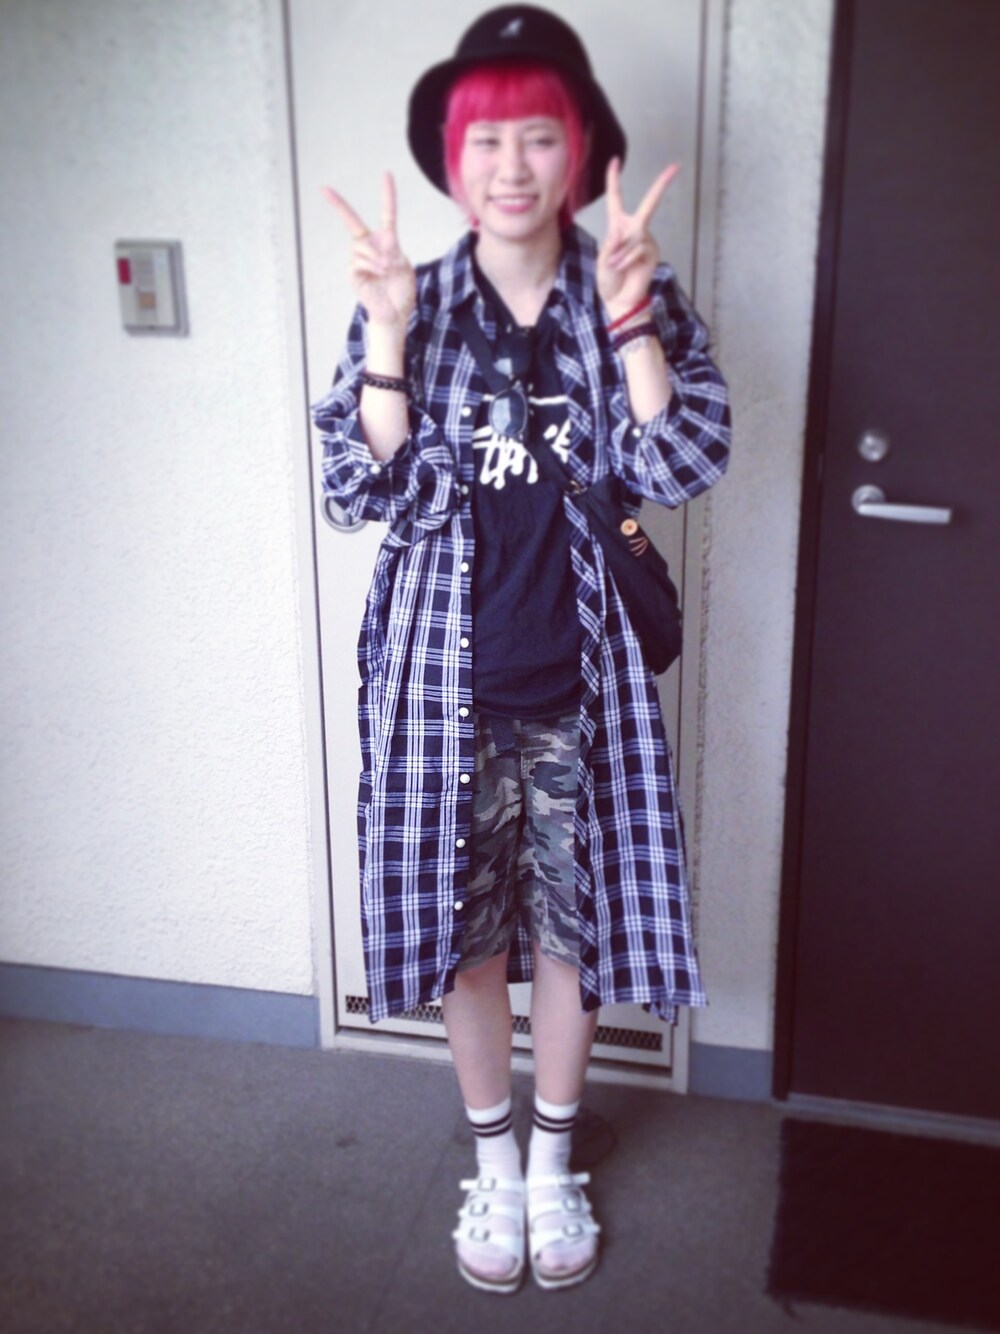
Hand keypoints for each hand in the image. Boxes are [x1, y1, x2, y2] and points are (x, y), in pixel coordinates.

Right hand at [322, 172, 415, 330]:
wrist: (395, 313)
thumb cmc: (401, 291)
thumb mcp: (404, 266)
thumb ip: (393, 252)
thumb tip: (376, 251)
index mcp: (386, 241)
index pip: (386, 213)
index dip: (387, 194)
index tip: (386, 174)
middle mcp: (369, 245)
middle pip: (351, 220)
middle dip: (337, 203)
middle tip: (324, 189)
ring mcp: (358, 258)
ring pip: (361, 245)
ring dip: (376, 256)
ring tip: (385, 270)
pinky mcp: (352, 272)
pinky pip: (358, 260)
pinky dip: (371, 265)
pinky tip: (378, 274)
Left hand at [597, 158, 679, 318]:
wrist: (620, 301)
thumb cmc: (609, 281)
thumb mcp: (602, 262)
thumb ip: (609, 246)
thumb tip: (619, 233)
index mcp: (617, 226)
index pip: (616, 198)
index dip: (614, 179)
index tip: (615, 160)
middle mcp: (634, 229)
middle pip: (650, 203)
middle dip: (662, 185)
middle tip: (675, 167)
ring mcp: (646, 240)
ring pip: (635, 236)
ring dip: (621, 253)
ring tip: (616, 267)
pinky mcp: (652, 252)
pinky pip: (639, 248)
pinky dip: (628, 258)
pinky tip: (624, 268)